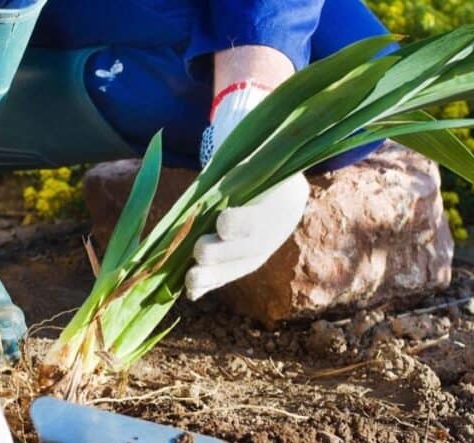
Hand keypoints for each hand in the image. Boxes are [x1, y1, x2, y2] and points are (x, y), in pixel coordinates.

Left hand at [188, 80, 308, 299]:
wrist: (280, 185)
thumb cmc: (262, 159)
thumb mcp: (261, 149)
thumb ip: (248, 144)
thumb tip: (232, 120)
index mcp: (284, 202)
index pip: (261, 217)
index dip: (242, 222)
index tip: (223, 222)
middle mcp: (274, 232)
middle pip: (247, 249)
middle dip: (222, 251)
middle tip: (200, 249)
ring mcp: (258, 251)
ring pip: (235, 268)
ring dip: (211, 275)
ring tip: (189, 279)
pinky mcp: (243, 262)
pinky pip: (226, 276)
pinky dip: (209, 284)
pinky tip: (190, 291)